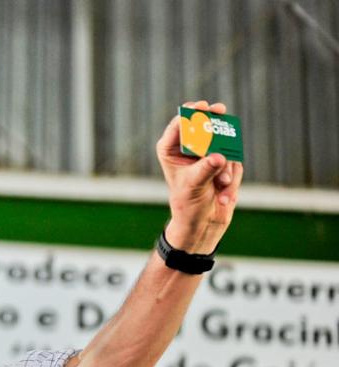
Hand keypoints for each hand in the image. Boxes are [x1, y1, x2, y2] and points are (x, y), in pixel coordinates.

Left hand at [156, 100, 243, 252]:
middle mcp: (189, 148)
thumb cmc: (189, 204)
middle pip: (205, 125)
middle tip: (221, 112)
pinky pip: (234, 160)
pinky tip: (224, 196)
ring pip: (224, 144)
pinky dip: (232, 178)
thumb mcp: (194, 186)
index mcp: (170, 149)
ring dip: (226, 166)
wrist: (203, 222)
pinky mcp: (223, 161)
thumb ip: (206, 169)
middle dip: (215, 127)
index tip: (203, 107)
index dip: (191, 112)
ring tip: (222, 185)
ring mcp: (207, 153)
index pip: (179, 124)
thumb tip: (219, 157)